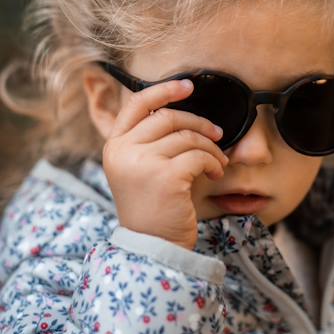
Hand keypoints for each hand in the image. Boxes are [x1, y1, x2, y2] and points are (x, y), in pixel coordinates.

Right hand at [102, 79, 228, 249]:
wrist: (153, 247)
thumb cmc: (153, 207)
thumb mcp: (140, 169)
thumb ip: (149, 141)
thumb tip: (181, 111)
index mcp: (114, 146)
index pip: (136, 104)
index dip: (164, 90)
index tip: (188, 86)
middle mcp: (123, 151)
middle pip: (169, 118)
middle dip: (199, 124)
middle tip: (217, 134)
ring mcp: (143, 163)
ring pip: (187, 137)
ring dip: (210, 147)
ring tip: (218, 162)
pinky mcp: (166, 176)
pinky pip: (199, 155)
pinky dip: (213, 162)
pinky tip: (215, 173)